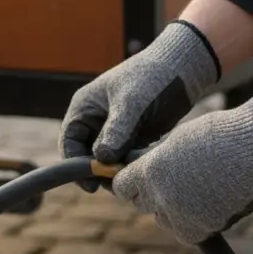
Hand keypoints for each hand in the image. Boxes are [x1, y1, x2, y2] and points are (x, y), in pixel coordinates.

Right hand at [60, 21, 219, 190]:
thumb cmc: (151, 78)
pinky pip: (124, 159)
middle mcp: (95, 120)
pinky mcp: (133, 138)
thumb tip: (102, 158)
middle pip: (86, 154)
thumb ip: (117, 130)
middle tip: (112, 184)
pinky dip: (129, 167)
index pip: (70, 141)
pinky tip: (140, 171)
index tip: (89, 182)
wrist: (183, 69)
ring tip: (129, 177)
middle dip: (96, 170)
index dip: (75, 162)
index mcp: (84, 108)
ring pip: (106, 159)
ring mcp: (114, 130)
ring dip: (114, 171)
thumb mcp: (132, 102)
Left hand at [112, 96, 252, 243]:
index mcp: (149, 171)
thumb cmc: (219, 136)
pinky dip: (195, 222)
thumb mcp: (175, 140)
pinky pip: (188, 232)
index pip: (122, 187)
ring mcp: (181, 215)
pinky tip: (210, 202)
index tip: (138, 179)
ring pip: (164, 220)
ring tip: (197, 189)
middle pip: (142, 204)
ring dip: (173, 210)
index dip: (130, 182)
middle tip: (175, 181)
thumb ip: (153, 160)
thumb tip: (136, 168)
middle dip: (152, 194)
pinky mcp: (203, 229)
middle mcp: (160, 196)